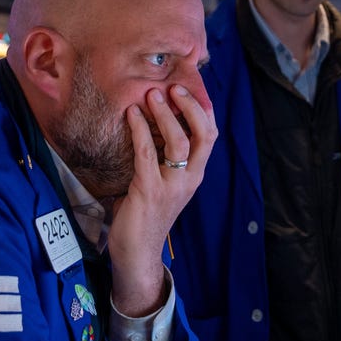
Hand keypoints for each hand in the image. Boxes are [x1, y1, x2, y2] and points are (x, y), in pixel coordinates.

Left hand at [107, 84, 215, 316]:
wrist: (137, 254)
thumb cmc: (146, 216)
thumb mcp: (162, 183)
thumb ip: (163, 159)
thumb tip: (152, 124)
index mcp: (195, 175)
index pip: (209, 136)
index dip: (202, 110)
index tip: (187, 88)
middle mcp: (190, 179)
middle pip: (203, 134)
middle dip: (189, 106)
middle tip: (171, 87)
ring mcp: (172, 186)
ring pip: (178, 141)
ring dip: (164, 114)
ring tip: (150, 94)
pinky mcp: (150, 191)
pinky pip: (147, 153)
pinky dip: (140, 130)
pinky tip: (131, 115)